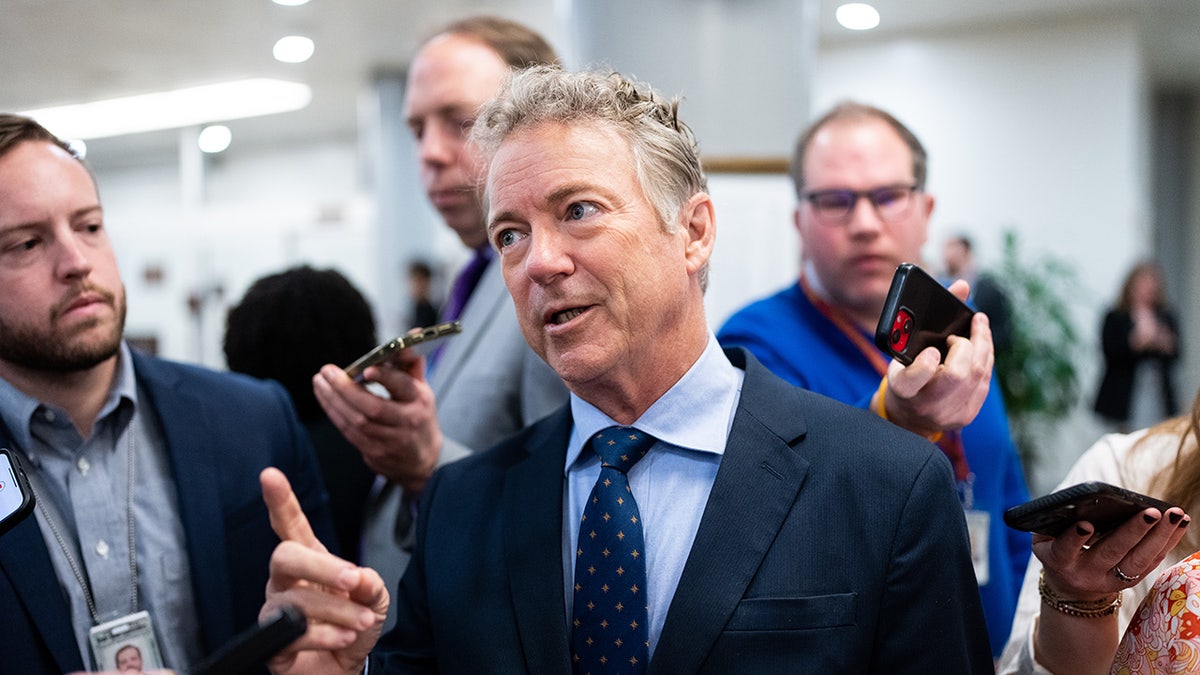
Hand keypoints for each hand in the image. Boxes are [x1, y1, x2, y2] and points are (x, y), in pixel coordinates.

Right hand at [259, 468, 388, 674]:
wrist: (349, 669)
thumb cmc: (355, 625)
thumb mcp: (374, 598)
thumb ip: (369, 582)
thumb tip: (356, 576)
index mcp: (310, 560)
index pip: (290, 525)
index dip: (280, 501)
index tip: (270, 475)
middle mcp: (286, 581)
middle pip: (284, 556)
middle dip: (321, 566)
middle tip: (352, 580)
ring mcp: (276, 611)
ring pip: (294, 600)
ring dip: (337, 611)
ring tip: (363, 621)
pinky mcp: (273, 644)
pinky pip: (292, 634)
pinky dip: (325, 635)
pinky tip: (344, 637)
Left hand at [313, 349, 442, 494]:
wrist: (422, 460)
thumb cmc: (418, 416)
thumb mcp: (421, 390)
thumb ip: (411, 363)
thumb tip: (412, 333)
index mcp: (420, 401)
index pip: (403, 387)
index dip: (385, 378)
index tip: (366, 368)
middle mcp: (406, 421)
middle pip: (373, 408)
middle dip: (345, 389)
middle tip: (326, 372)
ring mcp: (390, 441)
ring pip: (356, 421)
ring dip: (333, 401)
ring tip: (319, 382)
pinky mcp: (374, 453)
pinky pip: (349, 432)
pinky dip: (335, 414)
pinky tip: (325, 399)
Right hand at [875, 280, 993, 436]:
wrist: (909, 414)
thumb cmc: (906, 373)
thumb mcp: (903, 350)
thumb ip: (927, 317)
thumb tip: (962, 285)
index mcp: (902, 389)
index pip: (913, 379)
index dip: (925, 363)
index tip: (932, 350)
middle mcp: (924, 405)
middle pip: (956, 376)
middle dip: (966, 346)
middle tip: (964, 331)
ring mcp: (947, 414)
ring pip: (976, 377)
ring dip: (983, 346)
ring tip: (980, 327)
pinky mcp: (966, 416)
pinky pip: (984, 384)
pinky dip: (986, 360)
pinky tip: (983, 346)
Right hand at [1035, 505, 1190, 599]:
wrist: (1072, 587)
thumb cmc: (1057, 548)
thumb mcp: (1045, 538)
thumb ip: (1053, 522)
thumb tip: (1077, 500)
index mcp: (1060, 561)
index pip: (1065, 550)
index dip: (1074, 539)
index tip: (1085, 525)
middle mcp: (1086, 573)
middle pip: (1111, 553)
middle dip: (1132, 532)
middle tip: (1151, 513)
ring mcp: (1111, 580)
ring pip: (1139, 560)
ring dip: (1160, 536)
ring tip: (1175, 514)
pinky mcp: (1131, 580)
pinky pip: (1153, 560)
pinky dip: (1168, 540)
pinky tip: (1180, 522)